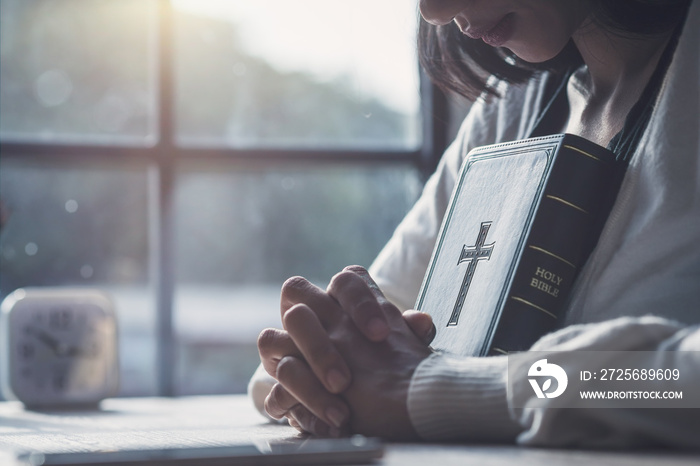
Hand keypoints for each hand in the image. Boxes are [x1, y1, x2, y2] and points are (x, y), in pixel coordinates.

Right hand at [258, 266, 433, 438]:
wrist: (374, 409)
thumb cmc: (386, 369)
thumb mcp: (401, 352)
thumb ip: (408, 334)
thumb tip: (421, 322)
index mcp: (342, 303)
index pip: (345, 280)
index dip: (359, 301)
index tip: (380, 334)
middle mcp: (309, 319)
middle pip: (294, 297)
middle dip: (317, 342)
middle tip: (345, 380)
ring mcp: (287, 350)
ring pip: (270, 339)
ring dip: (303, 380)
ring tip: (340, 408)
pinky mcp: (281, 390)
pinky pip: (275, 395)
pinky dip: (302, 411)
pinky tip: (331, 425)